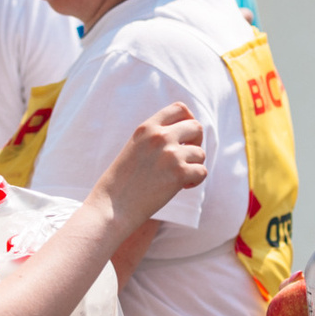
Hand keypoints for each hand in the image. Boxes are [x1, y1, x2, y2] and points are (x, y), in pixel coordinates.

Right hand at [93, 101, 205, 223]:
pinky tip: (182, 187)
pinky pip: (202, 171)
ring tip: (180, 177)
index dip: (189, 120)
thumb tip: (183, 136)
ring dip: (194, 165)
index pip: (179, 108)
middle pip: (196, 127)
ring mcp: (170, 154)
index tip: (185, 136)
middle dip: (196, 142)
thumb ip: (155, 138)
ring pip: (200, 153)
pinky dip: (196, 181)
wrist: (112, 207)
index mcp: (147, 128)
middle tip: (187, 157)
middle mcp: (160, 136)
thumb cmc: (121, 182)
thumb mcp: (134, 148)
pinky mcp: (178, 174)